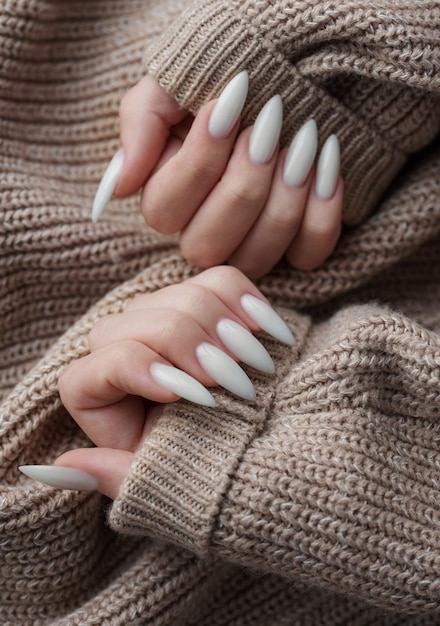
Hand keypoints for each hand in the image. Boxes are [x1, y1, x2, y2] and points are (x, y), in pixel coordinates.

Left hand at [20, 267, 293, 498]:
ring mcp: (168, 320)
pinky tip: (265, 328)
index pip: (100, 363)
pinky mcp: (208, 304)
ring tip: (252, 359)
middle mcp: (130, 347)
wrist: (262, 451)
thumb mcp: (160, 480)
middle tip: (226, 376)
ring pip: (180, 295)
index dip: (139, 368)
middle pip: (138, 320)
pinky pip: (221, 282)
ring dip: (219, 324)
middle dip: (184, 343)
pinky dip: (245, 299)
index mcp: (104, 393)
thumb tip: (63, 466)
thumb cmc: (206, 468)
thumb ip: (114, 476)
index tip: (183, 393)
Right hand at [93, 73, 342, 277]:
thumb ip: (140, 124)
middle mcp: (204, 232)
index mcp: (166, 200)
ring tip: (304, 139)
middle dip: (243, 183)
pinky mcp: (297, 246)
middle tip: (270, 124)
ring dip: (284, 196)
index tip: (228, 104)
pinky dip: (321, 213)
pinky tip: (327, 163)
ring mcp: (251, 245)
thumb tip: (121, 187)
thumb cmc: (221, 82)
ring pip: (255, 256)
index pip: (165, 211)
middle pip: (206, 245)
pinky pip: (307, 254)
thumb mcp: (171, 86)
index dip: (199, 161)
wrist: (281, 78)